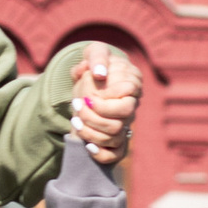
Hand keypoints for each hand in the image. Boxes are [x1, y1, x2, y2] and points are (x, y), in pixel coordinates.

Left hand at [69, 45, 141, 169]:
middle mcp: (132, 104)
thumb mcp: (94, 52)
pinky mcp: (116, 138)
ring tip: (75, 120)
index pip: (129, 92)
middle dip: (96, 115)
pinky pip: (115, 154)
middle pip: (122, 118)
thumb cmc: (95, 63)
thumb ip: (96, 58)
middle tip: (78, 105)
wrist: (90, 79)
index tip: (88, 95)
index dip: (107, 96)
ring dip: (91, 131)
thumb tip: (99, 73)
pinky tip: (87, 145)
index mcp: (132, 82)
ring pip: (115, 136)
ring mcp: (125, 123)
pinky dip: (101, 153)